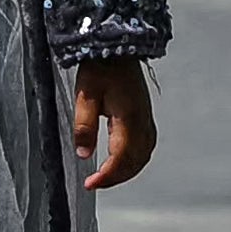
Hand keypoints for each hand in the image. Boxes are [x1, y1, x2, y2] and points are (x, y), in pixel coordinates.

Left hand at [66, 58, 159, 193]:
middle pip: (135, 162)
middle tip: (95, 183)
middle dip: (116, 177)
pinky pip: (146, 146)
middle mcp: (143, 122)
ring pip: (143, 156)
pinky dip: (135, 160)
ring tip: (106, 177)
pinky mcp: (145, 116)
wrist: (117, 47)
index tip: (90, 184)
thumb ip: (84, 124)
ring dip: (127, 171)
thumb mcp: (85, 94)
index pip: (121, 158)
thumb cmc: (100, 67)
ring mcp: (147, 119)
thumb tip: (83, 154)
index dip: (107, 176)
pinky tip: (122, 162)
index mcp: (129, 118)